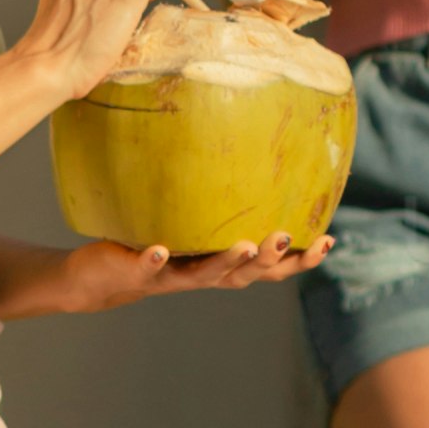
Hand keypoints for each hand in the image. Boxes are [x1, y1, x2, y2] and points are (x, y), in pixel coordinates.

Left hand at [0, 230, 330, 315]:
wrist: (100, 277)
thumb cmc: (157, 244)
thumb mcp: (193, 225)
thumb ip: (218, 203)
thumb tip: (245, 150)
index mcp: (222, 266)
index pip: (270, 268)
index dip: (300, 260)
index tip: (328, 241)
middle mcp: (203, 275)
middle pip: (246, 275)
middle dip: (271, 260)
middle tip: (291, 237)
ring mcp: (171, 275)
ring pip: (205, 275)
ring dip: (227, 261)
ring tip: (245, 244)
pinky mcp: (137, 270)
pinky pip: (147, 266)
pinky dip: (155, 259)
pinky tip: (159, 248)